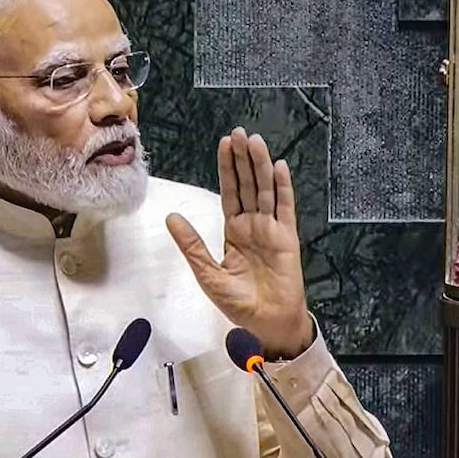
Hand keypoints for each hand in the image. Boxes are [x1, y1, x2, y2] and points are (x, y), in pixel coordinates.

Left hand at [166, 126, 313, 359]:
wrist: (267, 324)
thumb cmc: (240, 304)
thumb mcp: (208, 274)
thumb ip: (192, 244)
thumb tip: (171, 216)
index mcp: (234, 231)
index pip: (230, 192)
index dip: (227, 168)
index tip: (225, 144)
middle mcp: (253, 225)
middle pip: (248, 184)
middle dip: (243, 159)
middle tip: (239, 133)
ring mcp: (272, 230)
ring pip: (265, 190)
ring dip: (261, 166)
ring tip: (255, 142)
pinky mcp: (287, 239)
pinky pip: (285, 209)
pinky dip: (283, 188)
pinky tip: (280, 168)